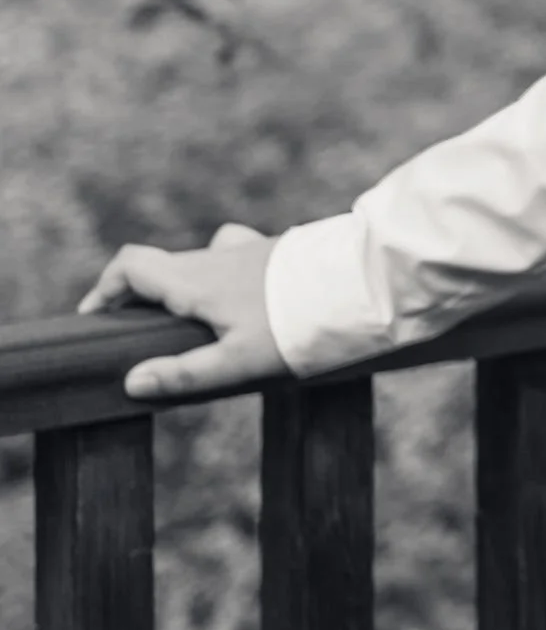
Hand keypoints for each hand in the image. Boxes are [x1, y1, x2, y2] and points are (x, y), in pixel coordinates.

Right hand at [78, 224, 288, 401]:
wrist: (364, 285)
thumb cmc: (298, 326)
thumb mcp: (238, 361)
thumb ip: (184, 373)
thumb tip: (132, 381)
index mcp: (195, 279)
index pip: (131, 265)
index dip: (105, 289)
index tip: (96, 320)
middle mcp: (217, 254)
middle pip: (164, 268)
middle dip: (144, 299)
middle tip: (144, 339)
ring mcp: (249, 248)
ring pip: (201, 262)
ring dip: (187, 288)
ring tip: (196, 328)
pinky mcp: (278, 250)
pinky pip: (237, 258)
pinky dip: (225, 277)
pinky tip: (246, 302)